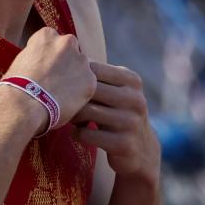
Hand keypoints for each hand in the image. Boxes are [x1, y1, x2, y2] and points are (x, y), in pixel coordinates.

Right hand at [5, 28, 96, 131]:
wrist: (23, 104)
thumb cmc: (14, 85)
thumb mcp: (20, 61)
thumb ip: (35, 57)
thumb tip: (38, 65)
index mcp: (47, 35)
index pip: (52, 41)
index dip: (48, 57)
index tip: (44, 68)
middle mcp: (67, 42)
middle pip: (70, 52)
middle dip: (65, 64)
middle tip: (55, 81)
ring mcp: (81, 60)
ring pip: (81, 69)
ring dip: (74, 78)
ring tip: (60, 95)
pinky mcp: (90, 80)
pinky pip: (87, 86)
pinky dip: (80, 94)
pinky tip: (67, 103)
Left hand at [71, 62, 159, 183]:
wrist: (141, 149)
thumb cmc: (118, 113)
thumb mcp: (117, 90)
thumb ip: (97, 75)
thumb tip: (64, 55)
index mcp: (132, 80)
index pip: (94, 69)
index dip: (74, 76)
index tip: (64, 84)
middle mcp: (135, 99)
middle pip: (89, 90)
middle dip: (72, 97)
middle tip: (63, 103)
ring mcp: (131, 122)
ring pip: (86, 112)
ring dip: (73, 116)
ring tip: (71, 117)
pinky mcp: (124, 144)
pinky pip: (87, 134)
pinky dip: (77, 133)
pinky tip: (78, 132)